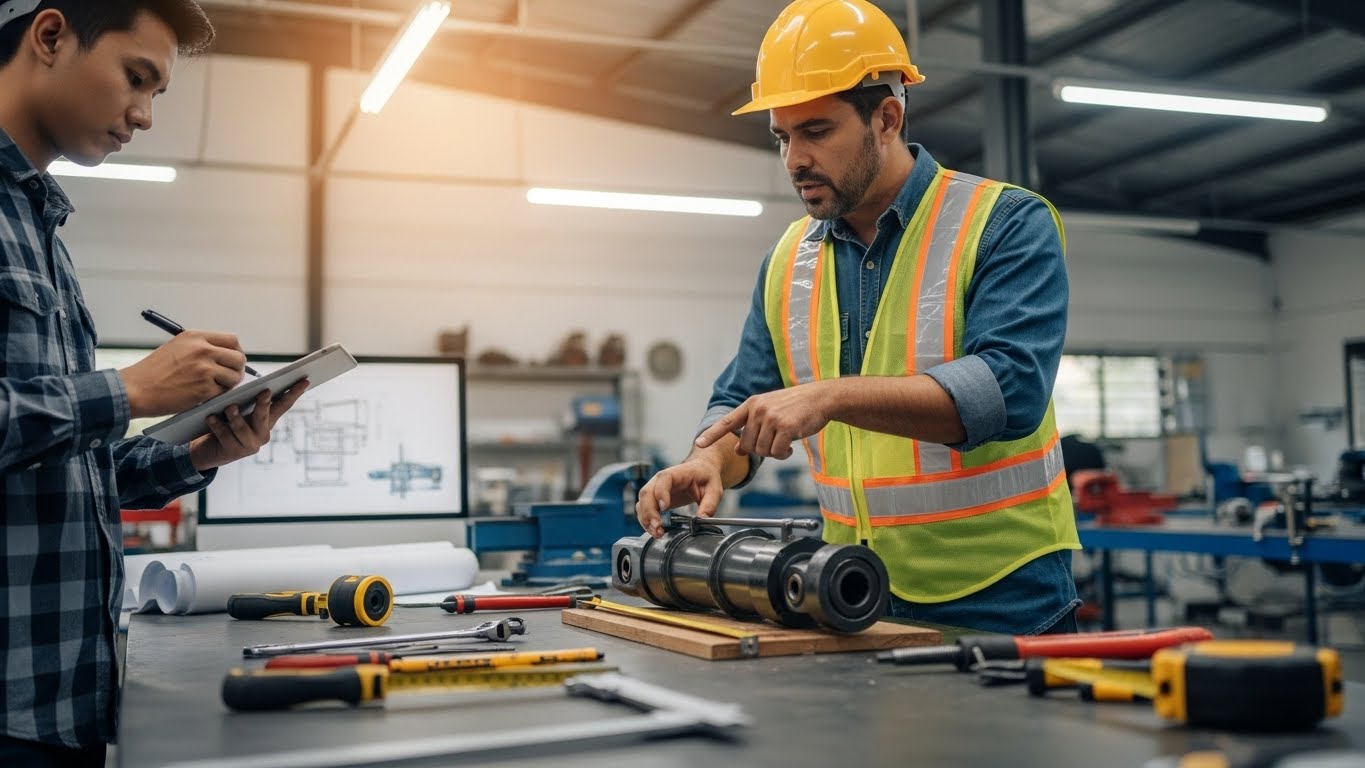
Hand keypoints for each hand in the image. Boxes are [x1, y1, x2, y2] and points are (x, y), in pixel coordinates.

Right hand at [120, 331, 247, 417]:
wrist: (136, 389)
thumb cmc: (154, 371)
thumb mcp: (177, 347)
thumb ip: (201, 347)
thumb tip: (226, 355)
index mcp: (196, 337)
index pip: (232, 340)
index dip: (236, 352)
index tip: (232, 361)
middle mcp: (203, 350)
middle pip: (238, 358)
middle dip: (237, 369)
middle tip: (229, 378)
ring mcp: (205, 369)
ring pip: (235, 377)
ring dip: (228, 385)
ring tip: (213, 387)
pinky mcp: (204, 389)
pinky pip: (223, 392)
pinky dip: (217, 396)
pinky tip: (204, 396)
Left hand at [187, 381, 309, 471]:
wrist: (210, 450)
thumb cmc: (226, 424)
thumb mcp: (239, 410)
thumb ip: (245, 400)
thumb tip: (245, 384)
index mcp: (267, 420)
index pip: (283, 404)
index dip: (294, 393)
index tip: (305, 380)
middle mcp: (262, 433)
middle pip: (265, 416)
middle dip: (264, 404)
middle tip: (264, 392)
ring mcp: (250, 445)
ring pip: (243, 429)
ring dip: (236, 417)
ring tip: (229, 407)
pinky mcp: (234, 452)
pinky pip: (225, 436)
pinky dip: (217, 425)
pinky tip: (211, 417)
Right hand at [634, 457, 724, 537]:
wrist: (701, 471)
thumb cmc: (705, 476)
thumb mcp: (714, 489)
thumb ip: (710, 504)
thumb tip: (702, 520)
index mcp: (676, 473)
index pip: (663, 479)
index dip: (661, 493)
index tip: (664, 507)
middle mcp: (660, 480)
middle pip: (646, 493)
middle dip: (649, 512)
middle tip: (657, 526)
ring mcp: (655, 489)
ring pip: (642, 503)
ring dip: (646, 519)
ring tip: (657, 533)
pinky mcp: (654, 500)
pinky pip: (643, 510)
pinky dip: (646, 521)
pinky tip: (656, 531)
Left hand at [694, 381, 833, 458]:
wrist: (820, 398)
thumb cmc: (795, 407)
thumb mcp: (770, 413)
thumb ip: (752, 428)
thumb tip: (737, 449)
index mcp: (752, 404)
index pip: (727, 421)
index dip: (712, 434)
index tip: (699, 443)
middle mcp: (758, 410)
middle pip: (748, 444)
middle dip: (760, 450)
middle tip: (775, 444)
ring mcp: (771, 418)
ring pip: (762, 450)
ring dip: (773, 453)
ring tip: (784, 443)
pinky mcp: (786, 427)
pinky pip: (777, 453)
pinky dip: (783, 455)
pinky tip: (791, 447)